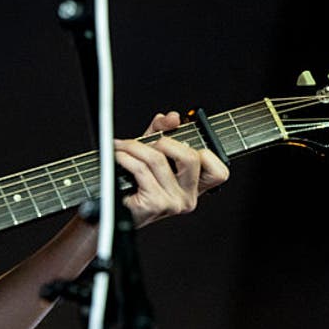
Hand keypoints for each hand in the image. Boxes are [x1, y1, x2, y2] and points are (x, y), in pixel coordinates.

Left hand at [114, 111, 229, 227]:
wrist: (109, 210)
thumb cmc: (132, 182)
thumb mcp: (152, 152)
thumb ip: (162, 131)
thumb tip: (172, 118)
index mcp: (195, 188)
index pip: (219, 172)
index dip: (203, 151)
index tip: (181, 142)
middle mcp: (189, 198)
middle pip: (191, 158)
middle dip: (164, 141)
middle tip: (147, 142)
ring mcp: (174, 203)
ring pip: (159, 160)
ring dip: (134, 147)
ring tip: (122, 146)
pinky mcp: (156, 204)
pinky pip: (141, 170)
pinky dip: (126, 158)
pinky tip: (119, 157)